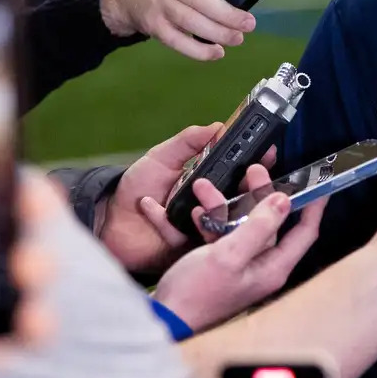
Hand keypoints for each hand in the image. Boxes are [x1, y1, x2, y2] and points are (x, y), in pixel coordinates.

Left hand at [101, 124, 278, 276]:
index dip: (258, 169)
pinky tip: (149, 205)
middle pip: (241, 204)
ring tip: (195, 188)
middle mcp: (210, 211)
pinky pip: (184, 237)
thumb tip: (217, 126)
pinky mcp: (184, 251)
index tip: (267, 154)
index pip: (243, 179)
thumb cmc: (136, 188)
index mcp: (211, 188)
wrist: (109, 220)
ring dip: (210, 206)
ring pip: (219, 224)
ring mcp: (199, 233)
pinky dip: (164, 220)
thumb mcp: (162, 158)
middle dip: (246, 190)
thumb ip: (188, 141)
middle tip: (243, 177)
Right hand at [152, 181, 324, 333]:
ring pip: (244, 224)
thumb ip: (258, 226)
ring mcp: (242, 266)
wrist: (164, 319)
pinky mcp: (223, 265)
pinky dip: (213, 221)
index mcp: (273, 267)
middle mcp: (262, 267)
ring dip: (227, 205)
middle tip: (254, 172)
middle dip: (261, 194)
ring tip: (206, 189)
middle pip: (272, 222)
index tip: (318, 182)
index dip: (313, 205)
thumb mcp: (229, 255)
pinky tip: (199, 211)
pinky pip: (224, 235)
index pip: (305, 232)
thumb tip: (283, 201)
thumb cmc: (194, 296)